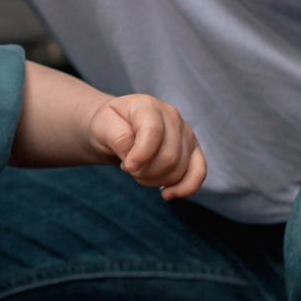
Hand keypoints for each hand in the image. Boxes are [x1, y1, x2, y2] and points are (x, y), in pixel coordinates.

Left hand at [90, 95, 205, 198]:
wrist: (115, 128)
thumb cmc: (108, 126)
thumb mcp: (101, 125)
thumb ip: (118, 137)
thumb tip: (135, 157)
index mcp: (148, 106)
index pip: (154, 132)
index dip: (141, 155)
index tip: (127, 167)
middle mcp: (172, 116)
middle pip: (169, 156)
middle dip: (144, 171)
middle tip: (128, 167)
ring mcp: (185, 133)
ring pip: (178, 169)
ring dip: (154, 180)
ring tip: (138, 170)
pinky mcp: (192, 150)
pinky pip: (198, 173)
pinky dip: (184, 188)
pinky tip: (167, 194)